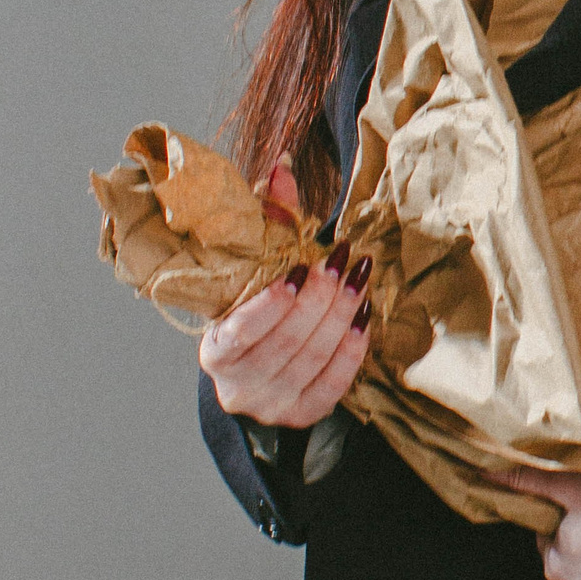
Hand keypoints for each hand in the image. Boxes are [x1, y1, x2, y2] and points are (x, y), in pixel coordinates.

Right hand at [199, 161, 372, 427]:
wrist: (262, 365)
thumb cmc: (256, 305)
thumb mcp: (253, 265)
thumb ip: (267, 217)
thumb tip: (284, 166)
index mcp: (215, 351)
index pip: (239, 333)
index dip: (271, 304)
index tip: (299, 268)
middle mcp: (238, 387)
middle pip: (285, 343)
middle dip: (320, 299)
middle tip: (344, 260)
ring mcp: (272, 405)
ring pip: (313, 360)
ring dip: (342, 316)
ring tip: (360, 277)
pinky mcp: (304, 413)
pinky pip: (334, 384)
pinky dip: (353, 349)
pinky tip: (365, 315)